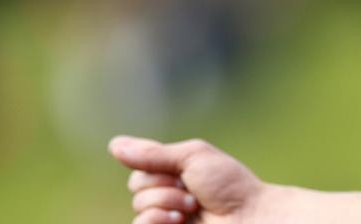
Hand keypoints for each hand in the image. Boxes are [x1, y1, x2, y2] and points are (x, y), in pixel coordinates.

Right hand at [109, 135, 267, 223]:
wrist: (247, 216)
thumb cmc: (228, 185)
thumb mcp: (192, 157)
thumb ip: (153, 154)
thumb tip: (113, 145)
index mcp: (174, 171)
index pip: (140, 165)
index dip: (154, 165)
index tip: (179, 168)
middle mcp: (167, 193)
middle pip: (136, 185)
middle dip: (164, 185)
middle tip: (192, 190)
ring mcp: (165, 216)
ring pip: (139, 205)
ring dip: (166, 202)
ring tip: (192, 207)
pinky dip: (156, 220)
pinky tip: (179, 220)